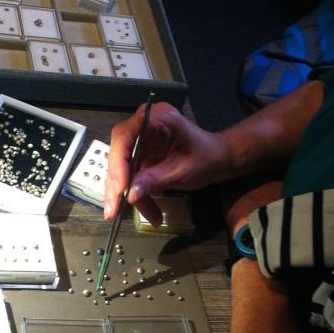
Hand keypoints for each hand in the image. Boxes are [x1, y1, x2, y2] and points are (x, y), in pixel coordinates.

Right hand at [103, 101, 231, 223]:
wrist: (219, 158)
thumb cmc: (207, 157)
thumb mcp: (182, 171)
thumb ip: (155, 180)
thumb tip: (131, 194)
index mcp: (156, 118)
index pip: (124, 137)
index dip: (118, 164)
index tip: (121, 188)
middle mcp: (143, 125)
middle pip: (118, 153)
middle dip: (116, 184)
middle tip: (115, 209)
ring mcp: (141, 140)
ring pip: (121, 167)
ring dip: (125, 193)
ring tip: (136, 214)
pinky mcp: (141, 154)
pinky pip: (130, 174)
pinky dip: (135, 193)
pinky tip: (146, 209)